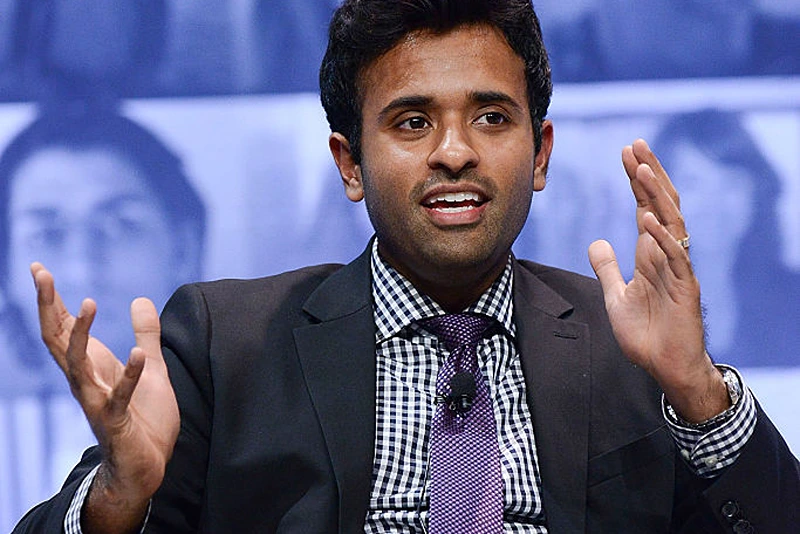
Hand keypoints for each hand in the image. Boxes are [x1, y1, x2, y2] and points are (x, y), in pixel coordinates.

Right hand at [32, 262, 178, 531]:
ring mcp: (97, 401)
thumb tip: (140, 299)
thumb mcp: (153, 368)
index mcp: (93, 366)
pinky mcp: (116, 421)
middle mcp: (86, 381)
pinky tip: (138, 354)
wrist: (145, 466)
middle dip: (49, 306)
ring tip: (88, 303)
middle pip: (58, 339)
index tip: (38, 268)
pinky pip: (118, 396)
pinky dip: (128, 375)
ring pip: (77, 364)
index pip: (64, 328)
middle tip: (41, 274)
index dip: (52, 299)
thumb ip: (146, 334)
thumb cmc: (144, 418)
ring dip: (81, 335)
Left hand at [588, 140, 728, 422]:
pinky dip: (661, 238)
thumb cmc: (646, 333)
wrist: (666, 367)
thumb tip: (596, 242)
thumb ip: (608, 267)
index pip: (645, 206)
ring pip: (671, 225)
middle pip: (661, 205)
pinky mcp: (684, 290)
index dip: (636, 180)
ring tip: (642, 170)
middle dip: (648, 175)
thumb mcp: (616, 295)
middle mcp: (666, 255)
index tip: (626, 152)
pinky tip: (648, 219)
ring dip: (656, 196)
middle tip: (635, 145)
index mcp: (651, 253)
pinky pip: (675, 259)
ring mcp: (677, 270)